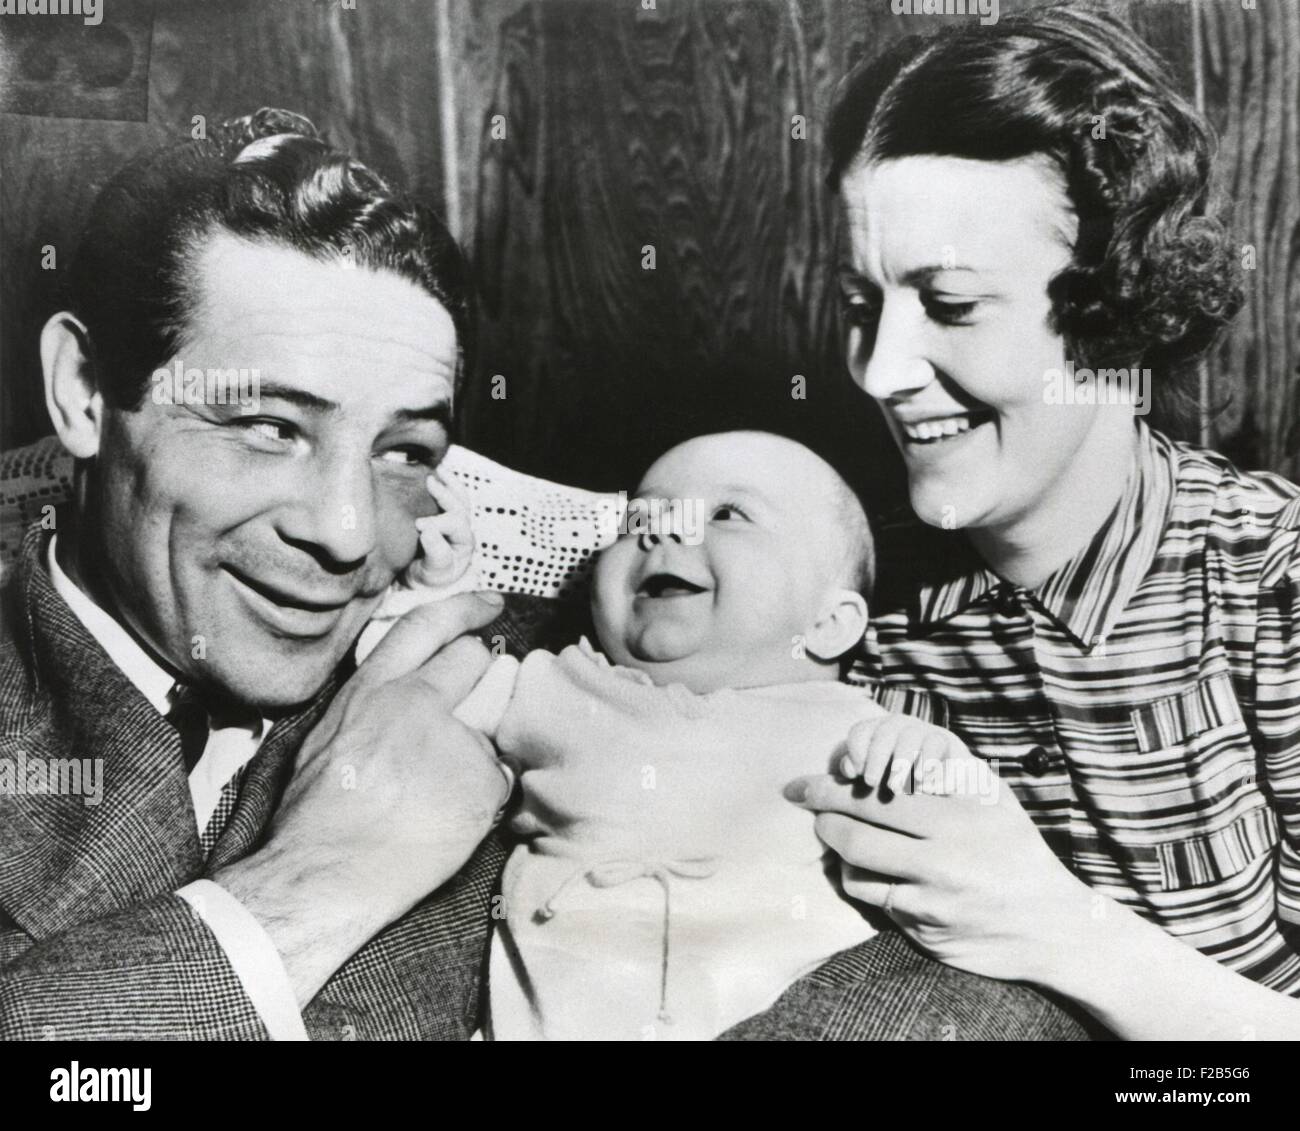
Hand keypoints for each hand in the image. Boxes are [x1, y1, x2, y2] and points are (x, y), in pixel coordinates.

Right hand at [215, 591, 508, 1003]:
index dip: (465, 608)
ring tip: (440, 785)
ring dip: (479, 744)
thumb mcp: (328, 735)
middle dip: (481, 674)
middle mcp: (416, 702)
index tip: (490, 605)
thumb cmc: (316, 817)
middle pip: (475, 659)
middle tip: (470, 706)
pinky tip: (450, 814)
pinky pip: (501, 773)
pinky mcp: (481, 780)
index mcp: (372, 689)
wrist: (323, 875)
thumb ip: (374, 702)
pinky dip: (485, 793)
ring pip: (493, 721)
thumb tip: (411, 687)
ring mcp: (454, 739)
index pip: (427, 625)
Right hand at [405, 470, 473, 588]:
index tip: (418, 525)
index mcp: (465, 543)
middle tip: (429, 482)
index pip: (455, 524)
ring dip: (449, 482)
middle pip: (460, 506)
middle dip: (445, 493)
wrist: (422, 583)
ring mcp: (456, 522)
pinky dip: (445, 483)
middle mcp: (464, 530)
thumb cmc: (428, 578)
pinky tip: (436, 472)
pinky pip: (451, 496)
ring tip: (438, 469)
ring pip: (459, 497)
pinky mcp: (445, 516)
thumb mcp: (432, 570)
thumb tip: (426, 528)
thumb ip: (435, 552)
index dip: (437, 522)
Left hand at [785, 762, 1091, 984]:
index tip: (811, 779)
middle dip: (821, 809)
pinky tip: (856, 867)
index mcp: (965, 808)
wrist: (1052, 926)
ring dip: (834, 845)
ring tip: (829, 831)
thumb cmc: (1013, 850)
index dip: (836, 783)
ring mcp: (936, 892)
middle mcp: (950, 849)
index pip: (881, 789)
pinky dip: (854, 878)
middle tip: (802, 798)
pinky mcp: (926, 926)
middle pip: (860, 824)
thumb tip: (888, 745)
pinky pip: (870, 896)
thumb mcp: (994, 799)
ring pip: (857, 862)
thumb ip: (947, 770)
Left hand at [839, 712, 978, 796]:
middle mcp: (900, 726)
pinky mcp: (947, 741)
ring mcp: (924, 731)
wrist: (944, 778)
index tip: (855, 775)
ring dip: (903, 761)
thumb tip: (849, 769)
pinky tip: (924, 786)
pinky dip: (930, 765)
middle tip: (872, 784)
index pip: (861, 732)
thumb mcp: (874, 775)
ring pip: (912, 737)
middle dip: (877, 759)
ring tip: (897, 788)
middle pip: (885, 733)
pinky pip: (938, 746)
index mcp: (877, 731)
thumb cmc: (897, 778)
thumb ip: (856, 770)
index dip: (856, 751)